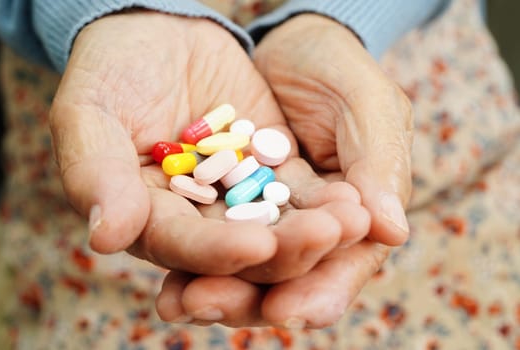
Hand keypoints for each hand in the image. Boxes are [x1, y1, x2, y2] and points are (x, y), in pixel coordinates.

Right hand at [49, 10, 370, 323]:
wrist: (153, 33)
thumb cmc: (109, 71)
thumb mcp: (88, 113)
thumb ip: (95, 174)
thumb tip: (106, 238)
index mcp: (147, 217)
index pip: (181, 246)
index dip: (215, 252)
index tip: (256, 245)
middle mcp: (196, 217)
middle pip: (239, 247)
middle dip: (283, 250)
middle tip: (325, 239)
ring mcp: (235, 192)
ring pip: (276, 222)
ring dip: (314, 229)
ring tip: (351, 222)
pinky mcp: (267, 166)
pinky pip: (298, 189)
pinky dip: (325, 198)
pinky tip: (355, 199)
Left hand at [163, 13, 411, 327]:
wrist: (288, 44)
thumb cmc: (338, 70)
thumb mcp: (368, 104)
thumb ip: (380, 164)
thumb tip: (391, 233)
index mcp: (355, 212)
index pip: (345, 264)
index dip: (320, 292)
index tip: (289, 310)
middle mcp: (306, 225)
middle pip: (286, 276)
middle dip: (252, 297)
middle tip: (211, 304)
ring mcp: (262, 215)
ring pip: (243, 263)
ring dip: (214, 286)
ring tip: (181, 302)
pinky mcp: (225, 198)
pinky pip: (208, 230)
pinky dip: (189, 252)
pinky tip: (165, 278)